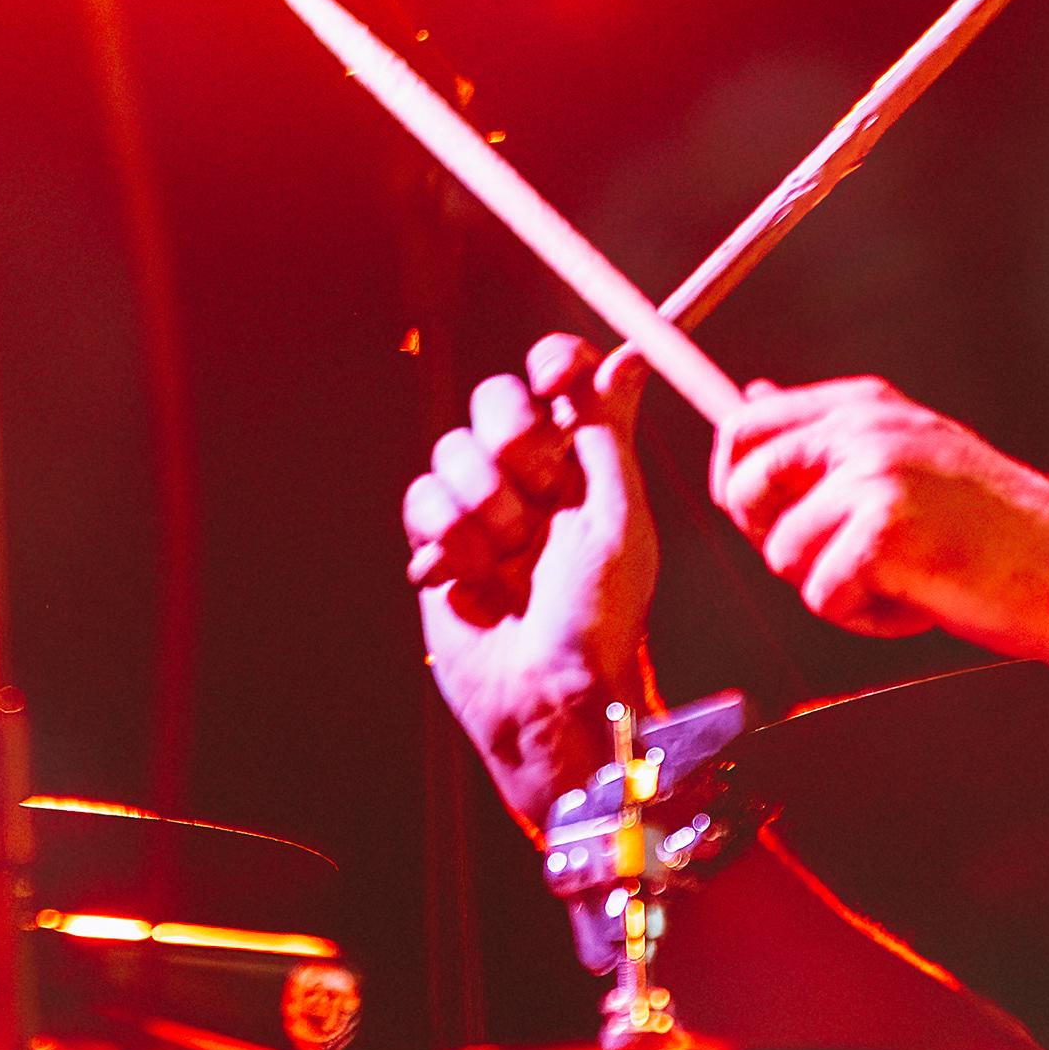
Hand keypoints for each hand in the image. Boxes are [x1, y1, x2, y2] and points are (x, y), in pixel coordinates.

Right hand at [403, 332, 660, 828]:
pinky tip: (472, 579)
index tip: (554, 379)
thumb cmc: (599, 615)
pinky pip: (420, 499)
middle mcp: (533, 476)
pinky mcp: (440, 543)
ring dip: (484, 503)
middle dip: (514, 438)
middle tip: (540, 490)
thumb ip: (611, 434)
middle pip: (495, 398)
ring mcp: (482, 508)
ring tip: (509, 558)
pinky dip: (448, 537)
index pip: (560, 377)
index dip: (552, 363)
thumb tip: (627, 356)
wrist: (544, 693)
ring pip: (453, 449)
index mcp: (585, 461)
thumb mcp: (620, 519)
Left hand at [710, 378, 1048, 666]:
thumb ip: (828, 434)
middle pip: (743, 485)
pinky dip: (865, 618)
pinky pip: (822, 596)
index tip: (760, 516)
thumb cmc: (994, 527)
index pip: (746, 425)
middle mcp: (864, 429)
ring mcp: (872, 477)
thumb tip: (748, 398)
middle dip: (774, 538)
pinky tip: (917, 602)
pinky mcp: (881, 534)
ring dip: (834, 587)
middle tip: (838, 559)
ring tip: (900, 579)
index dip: (735, 480)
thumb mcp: (909, 454)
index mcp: (866, 405)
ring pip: (783, 554)